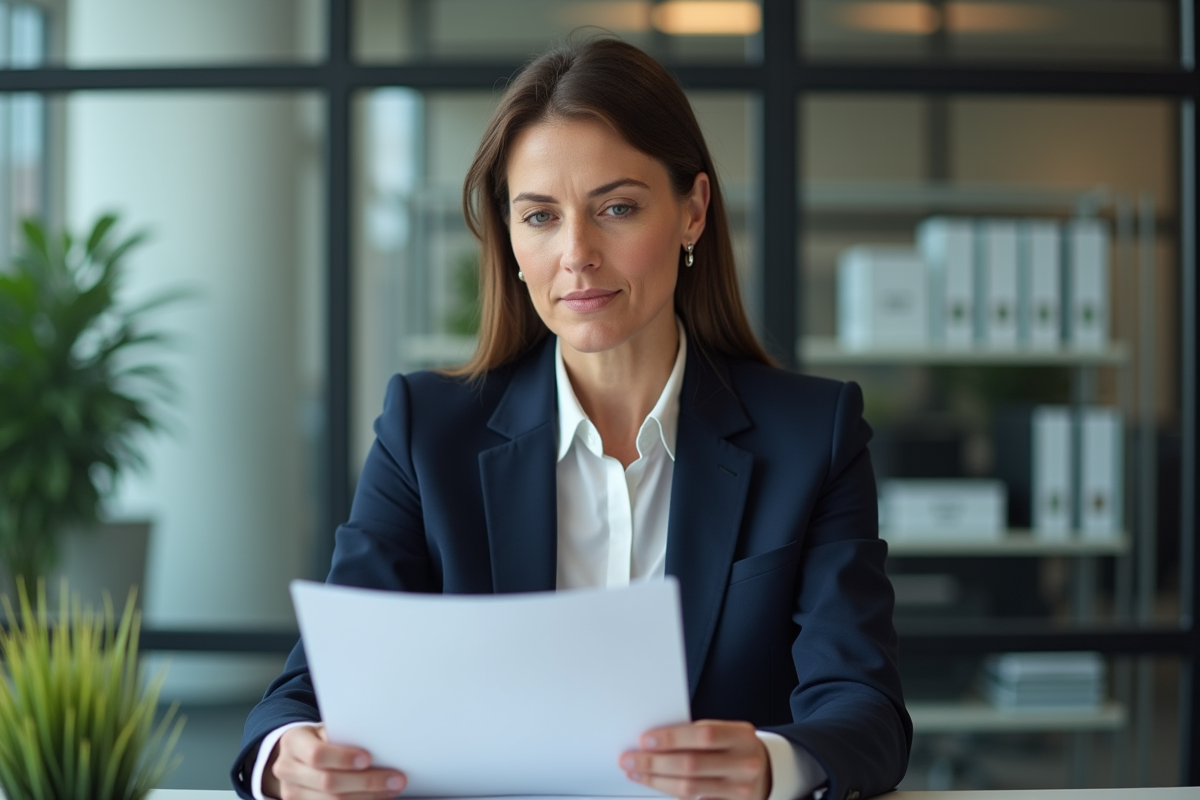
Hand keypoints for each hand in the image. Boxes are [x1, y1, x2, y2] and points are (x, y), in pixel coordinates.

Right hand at [263, 724, 406, 799]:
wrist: (296, 756)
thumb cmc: (319, 738)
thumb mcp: (325, 729)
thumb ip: (343, 735)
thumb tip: (378, 741)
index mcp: (293, 743)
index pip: (316, 754)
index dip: (343, 758)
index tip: (368, 758)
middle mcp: (287, 770)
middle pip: (327, 783)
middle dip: (366, 782)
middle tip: (396, 779)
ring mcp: (292, 794)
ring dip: (368, 797)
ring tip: (392, 790)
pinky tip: (377, 798)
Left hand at [619, 720, 771, 799]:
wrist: (764, 770)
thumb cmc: (736, 746)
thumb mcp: (726, 731)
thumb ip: (696, 735)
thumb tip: (654, 741)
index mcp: (742, 736)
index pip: (703, 735)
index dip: (672, 738)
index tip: (645, 740)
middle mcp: (744, 764)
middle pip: (692, 765)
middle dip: (655, 763)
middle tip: (630, 759)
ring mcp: (740, 790)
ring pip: (690, 789)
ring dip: (657, 781)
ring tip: (637, 773)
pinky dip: (673, 795)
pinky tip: (657, 786)